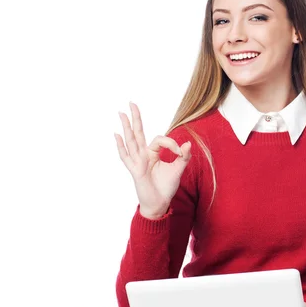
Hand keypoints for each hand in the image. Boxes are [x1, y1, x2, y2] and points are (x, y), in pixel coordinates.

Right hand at [114, 101, 192, 215]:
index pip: (160, 140)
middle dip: (136, 118)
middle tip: (131, 102)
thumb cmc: (166, 187)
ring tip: (121, 113)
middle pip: (138, 133)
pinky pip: (126, 157)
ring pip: (131, 141)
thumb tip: (188, 144)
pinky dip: (121, 146)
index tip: (181, 152)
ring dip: (127, 127)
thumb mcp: (178, 170)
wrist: (160, 203)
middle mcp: (143, 155)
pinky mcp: (135, 170)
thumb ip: (183, 157)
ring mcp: (137, 162)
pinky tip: (116, 135)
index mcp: (153, 153)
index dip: (172, 143)